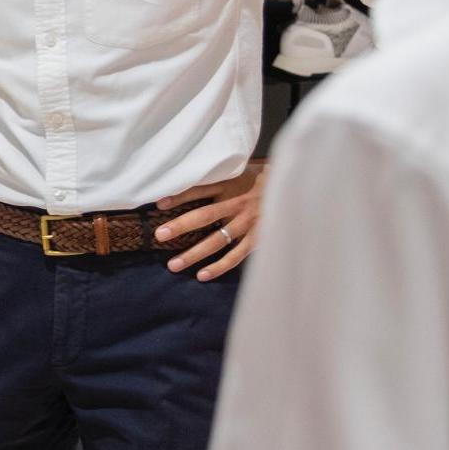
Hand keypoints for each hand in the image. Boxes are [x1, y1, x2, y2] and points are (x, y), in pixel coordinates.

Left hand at [155, 163, 264, 280]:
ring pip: (217, 240)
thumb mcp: (237, 174)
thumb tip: (182, 183)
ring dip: (195, 253)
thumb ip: (215, 181)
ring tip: (173, 265)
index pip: (201, 189)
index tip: (158, 204)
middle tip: (159, 235)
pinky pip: (236, 255)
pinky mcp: (258, 238)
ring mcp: (248, 223)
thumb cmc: (257, 181)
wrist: (290, 189)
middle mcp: (238, 204)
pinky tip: (202, 275)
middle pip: (206, 215)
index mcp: (231, 186)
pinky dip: (219, 266)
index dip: (180, 196)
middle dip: (181, 226)